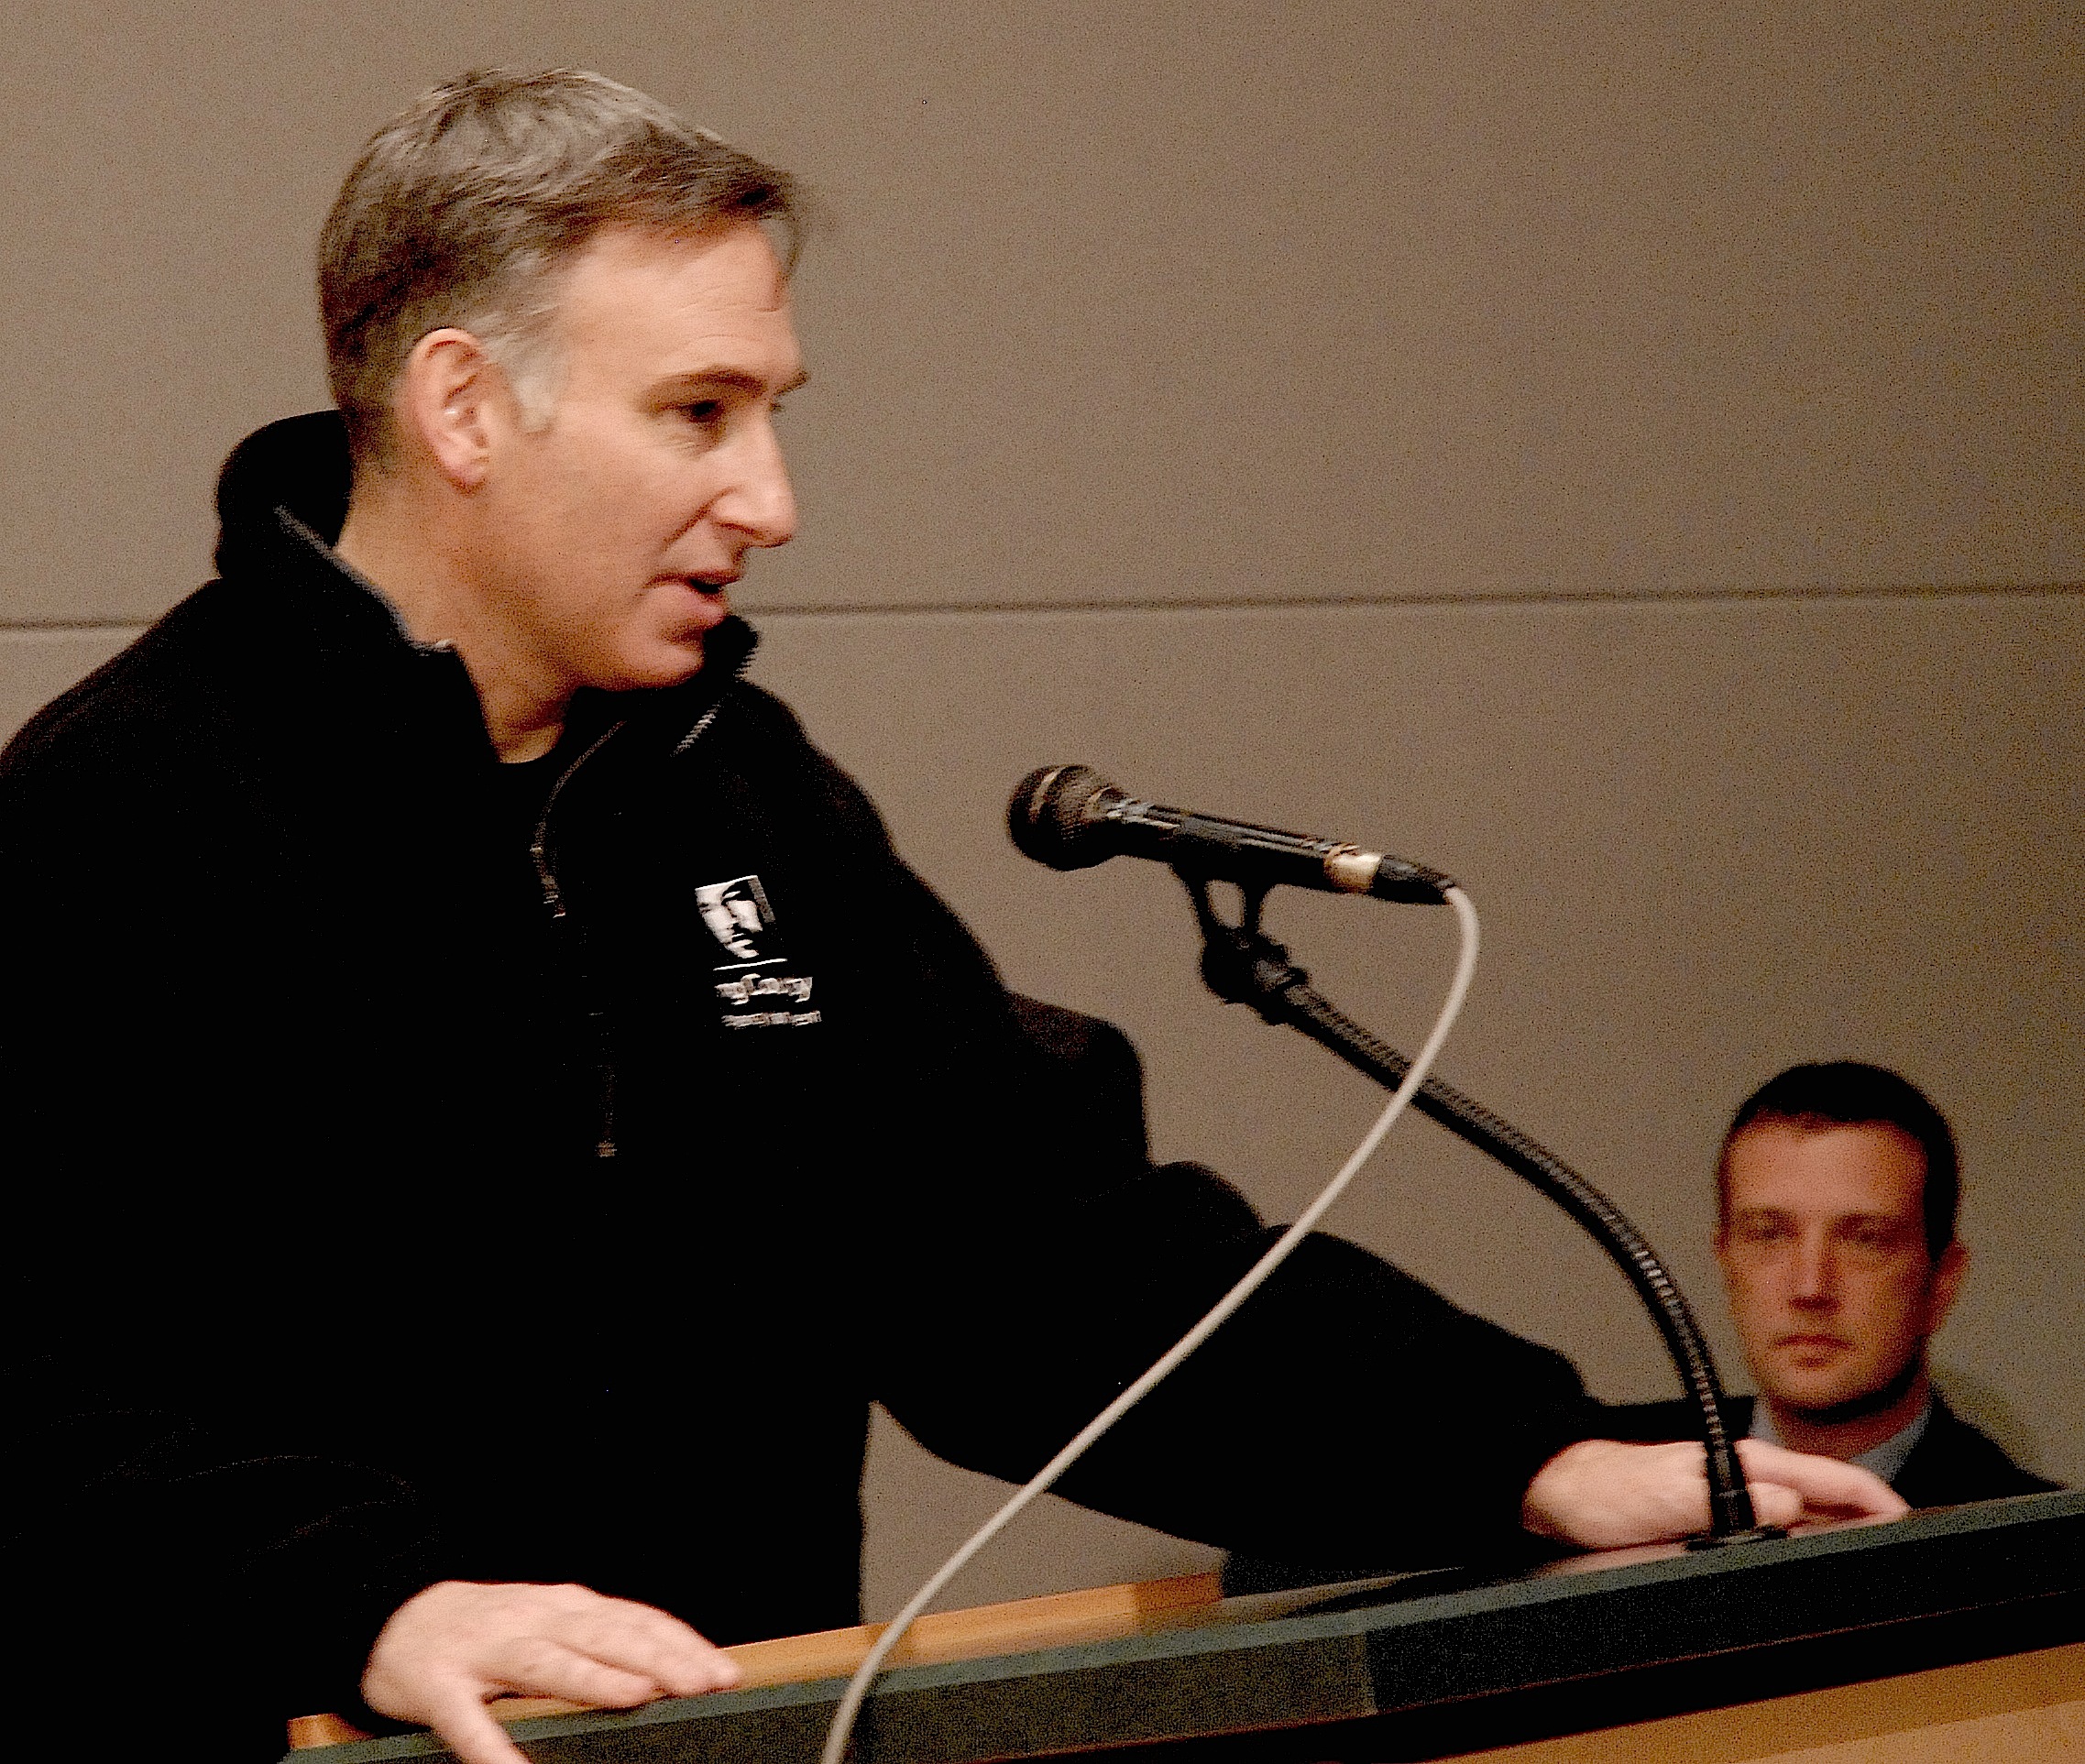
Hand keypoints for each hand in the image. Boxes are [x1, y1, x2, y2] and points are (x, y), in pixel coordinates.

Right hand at [362, 1581, 741, 1763]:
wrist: (392, 1614)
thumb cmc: (486, 1627)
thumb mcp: (547, 1621)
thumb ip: (597, 1640)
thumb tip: (664, 1670)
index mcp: (564, 1607)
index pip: (635, 1620)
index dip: (681, 1645)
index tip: (724, 1673)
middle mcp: (533, 1620)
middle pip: (605, 1636)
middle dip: (659, 1660)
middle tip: (705, 1684)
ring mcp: (486, 1651)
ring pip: (548, 1663)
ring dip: (595, 1679)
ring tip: (638, 1698)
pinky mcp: (439, 1686)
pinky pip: (468, 1721)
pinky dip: (492, 1746)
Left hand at [1521, 1437, 1909, 1548]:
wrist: (1567, 1495)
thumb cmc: (1613, 1490)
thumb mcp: (1671, 1494)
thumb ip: (1730, 1497)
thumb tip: (1788, 1504)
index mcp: (1746, 1463)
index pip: (1828, 1477)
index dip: (1874, 1497)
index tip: (1910, 1520)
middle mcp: (1749, 1479)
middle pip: (1828, 1500)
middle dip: (1872, 1520)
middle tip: (1910, 1552)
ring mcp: (1738, 1501)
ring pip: (1808, 1519)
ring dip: (1843, 1536)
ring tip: (1876, 1565)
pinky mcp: (1721, 1523)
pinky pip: (1779, 1535)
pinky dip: (1807, 1548)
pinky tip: (1815, 1568)